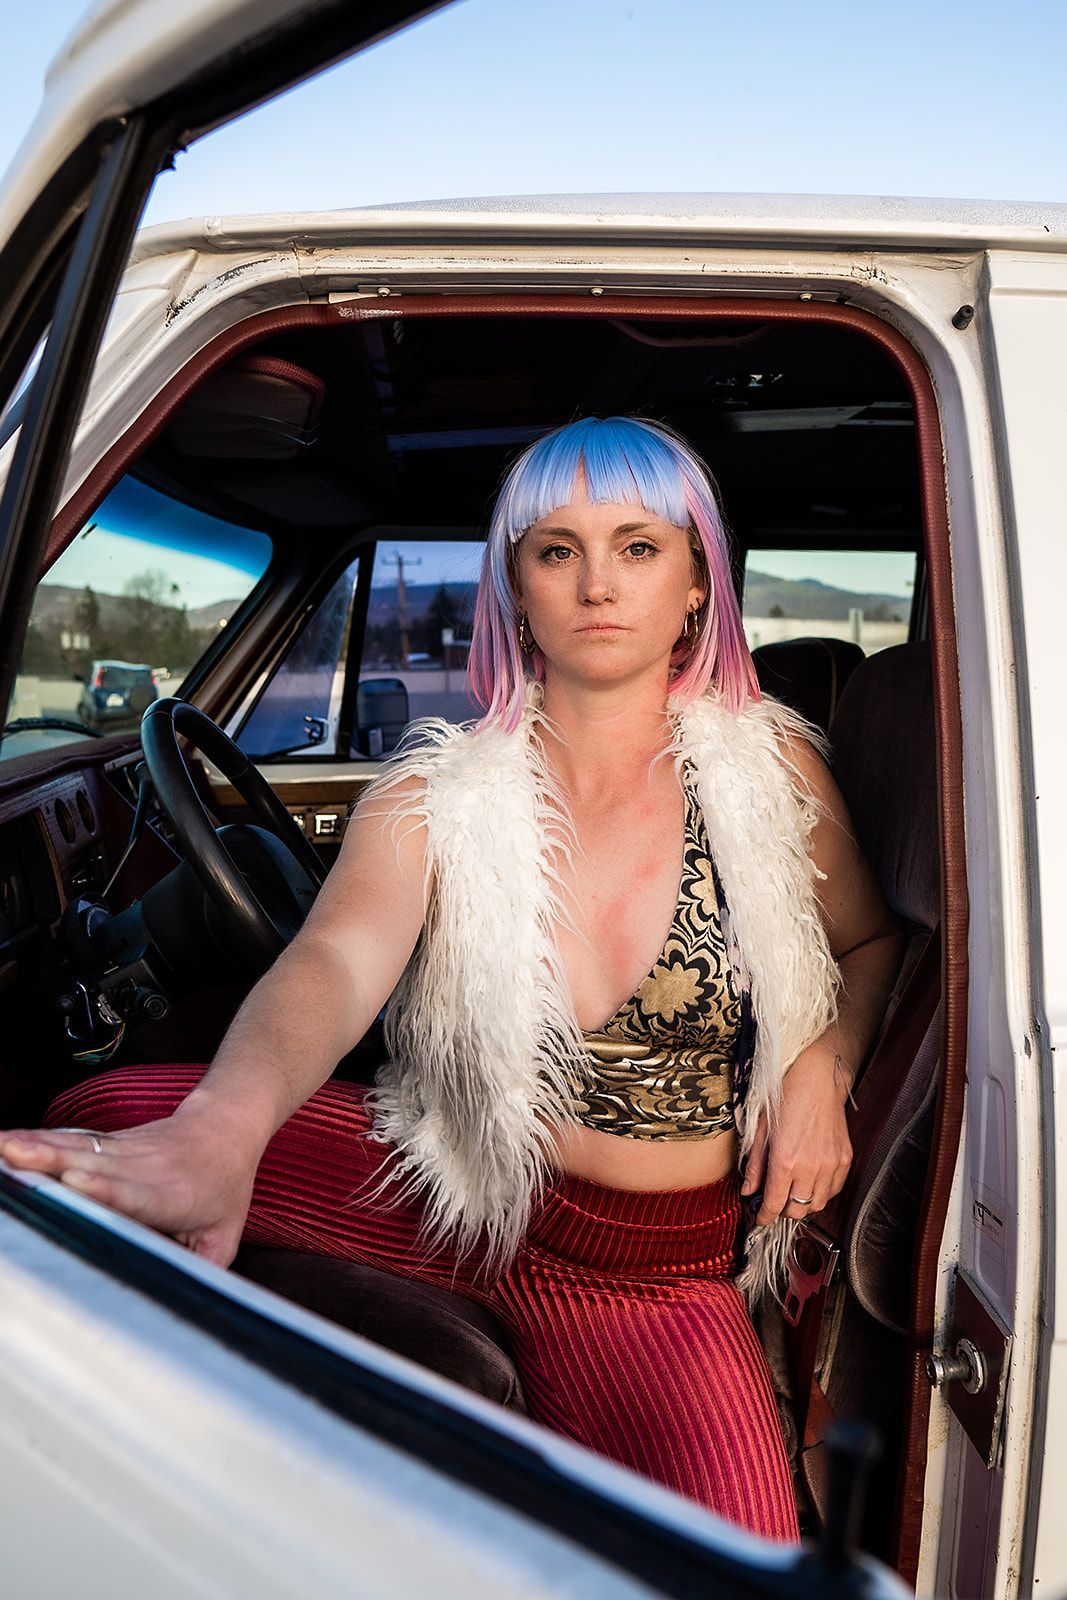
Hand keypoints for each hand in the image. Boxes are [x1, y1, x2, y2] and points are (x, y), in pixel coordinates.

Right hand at [0, 1104, 260, 1266]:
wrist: (227, 1125)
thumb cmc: (225, 1187)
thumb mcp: (224, 1234)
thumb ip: (200, 1272)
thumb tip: (182, 1312)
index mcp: (172, 1196)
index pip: (135, 1195)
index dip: (105, 1189)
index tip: (76, 1182)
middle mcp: (143, 1169)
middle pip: (95, 1167)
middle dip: (53, 1166)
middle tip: (14, 1162)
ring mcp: (123, 1152)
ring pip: (77, 1149)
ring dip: (36, 1149)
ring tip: (2, 1149)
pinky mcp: (108, 1143)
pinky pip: (70, 1143)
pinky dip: (37, 1141)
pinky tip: (8, 1142)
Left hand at [740, 1046, 852, 1225]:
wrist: (817, 1080)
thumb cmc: (785, 1099)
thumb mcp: (761, 1131)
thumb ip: (755, 1165)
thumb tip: (748, 1190)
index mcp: (784, 1161)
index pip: (773, 1205)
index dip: (764, 1216)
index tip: (760, 1218)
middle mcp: (809, 1168)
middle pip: (795, 1211)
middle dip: (782, 1211)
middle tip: (774, 1201)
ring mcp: (829, 1166)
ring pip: (816, 1205)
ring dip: (802, 1204)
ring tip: (792, 1192)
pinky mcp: (844, 1161)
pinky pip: (833, 1191)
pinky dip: (820, 1193)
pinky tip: (811, 1182)